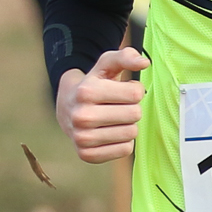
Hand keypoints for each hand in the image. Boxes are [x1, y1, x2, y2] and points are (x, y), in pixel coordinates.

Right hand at [61, 44, 149, 162]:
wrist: (67, 107)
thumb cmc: (93, 85)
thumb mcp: (106, 66)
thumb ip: (126, 57)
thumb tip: (144, 62)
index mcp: (86, 92)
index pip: (135, 93)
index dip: (133, 90)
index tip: (121, 91)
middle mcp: (81, 116)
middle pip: (135, 114)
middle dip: (131, 108)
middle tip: (117, 106)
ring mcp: (82, 138)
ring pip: (131, 133)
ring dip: (128, 125)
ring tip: (113, 119)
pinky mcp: (87, 155)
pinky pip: (125, 150)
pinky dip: (123, 142)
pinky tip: (110, 133)